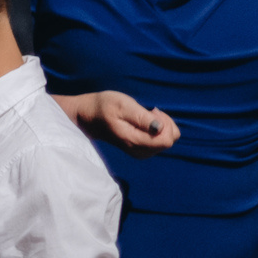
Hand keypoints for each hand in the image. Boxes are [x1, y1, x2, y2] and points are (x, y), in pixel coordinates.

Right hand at [64, 91, 179, 156]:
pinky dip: (159, 131)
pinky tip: (146, 122)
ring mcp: (141, 152)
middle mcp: (139, 151)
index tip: (152, 111)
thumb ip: (141, 117)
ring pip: (167, 142)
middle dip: (165, 124)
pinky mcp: (142, 151)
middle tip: (149, 111)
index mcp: (134, 141)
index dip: (166, 123)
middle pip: (169, 141)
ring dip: (162, 126)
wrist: (88, 116)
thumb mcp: (121, 105)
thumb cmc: (104, 106)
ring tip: (146, 115)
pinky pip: (161, 143)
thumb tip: (159, 128)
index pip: (166, 140)